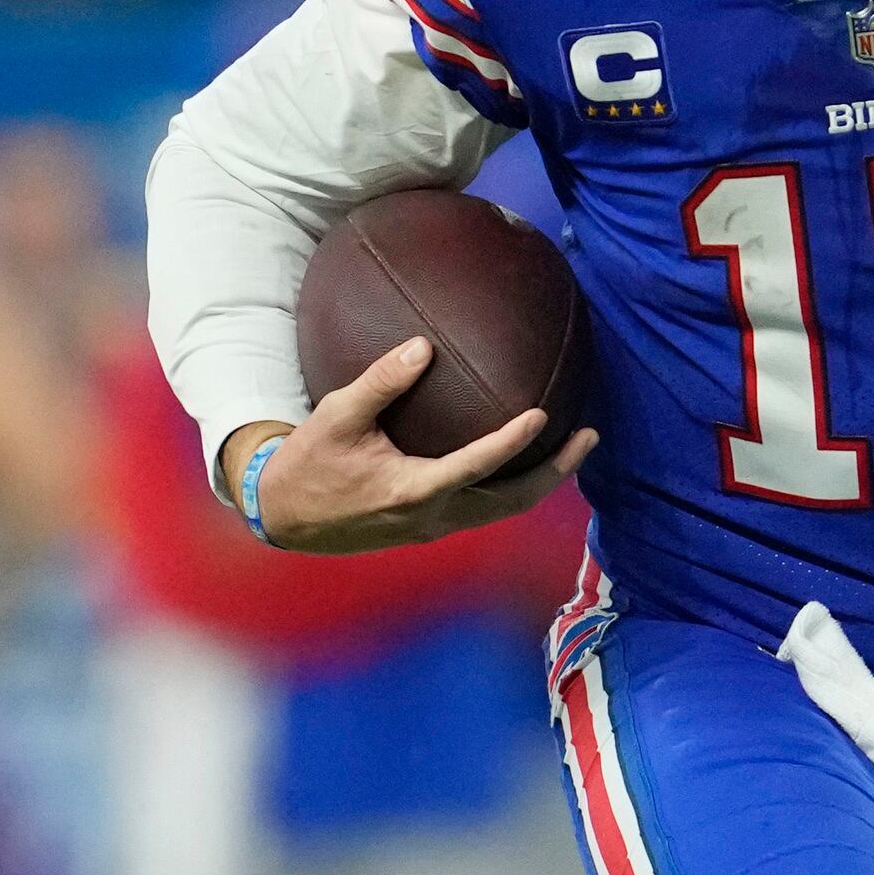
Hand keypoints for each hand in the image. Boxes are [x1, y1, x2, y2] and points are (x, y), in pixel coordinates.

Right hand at [234, 339, 589, 555]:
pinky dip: (513, 486)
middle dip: (554, 473)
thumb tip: (422, 346)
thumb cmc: (308, 463)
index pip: (475, 467)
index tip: (541, 415)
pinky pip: (485, 508)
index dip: (511, 443)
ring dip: (541, 481)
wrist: (285, 517)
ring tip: (573, 448)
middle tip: (589, 436)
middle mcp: (432, 516)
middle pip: (511, 502)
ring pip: (503, 510)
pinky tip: (524, 459)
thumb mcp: (336, 415)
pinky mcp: (429, 528)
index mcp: (411, 490)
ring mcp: (434, 527)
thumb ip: (380, 382)